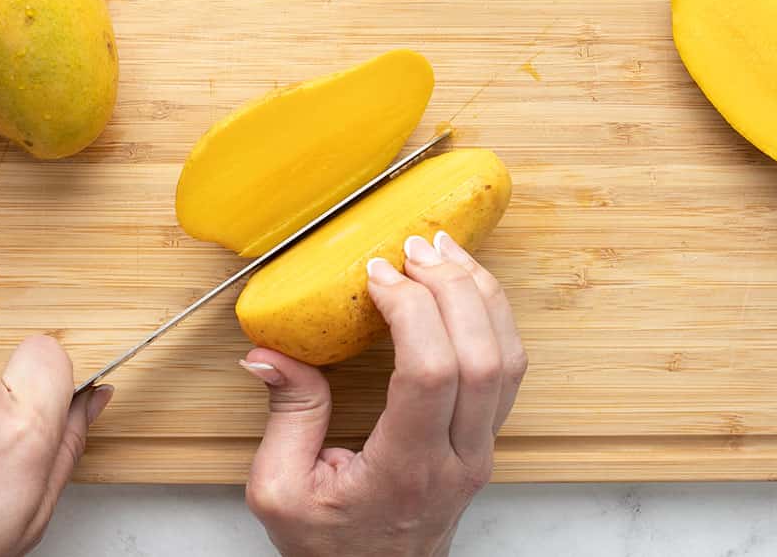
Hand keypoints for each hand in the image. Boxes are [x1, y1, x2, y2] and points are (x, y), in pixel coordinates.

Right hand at [241, 231, 526, 556]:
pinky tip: (464, 285)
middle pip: (482, 356)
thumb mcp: (281, 491)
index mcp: (406, 469)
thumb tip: (268, 353)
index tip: (376, 275)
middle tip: (412, 248)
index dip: (410, 311)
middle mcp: (458, 458)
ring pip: (509, 358)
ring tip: (443, 251)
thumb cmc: (331, 545)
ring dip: (480, 293)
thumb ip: (286, 417)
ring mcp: (481, 448)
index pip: (430, 373)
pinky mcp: (486, 437)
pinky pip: (509, 367)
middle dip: (450, 287)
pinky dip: (492, 315)